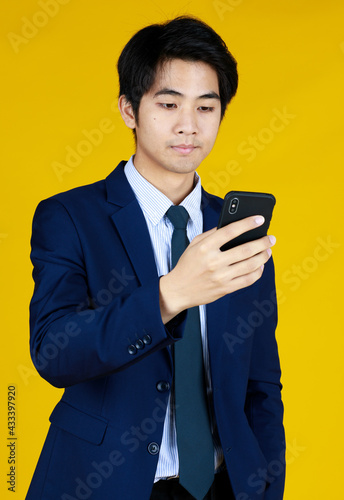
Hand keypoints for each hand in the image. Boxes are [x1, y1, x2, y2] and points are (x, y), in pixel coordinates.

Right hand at [159, 215, 274, 322]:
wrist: (178, 290)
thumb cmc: (187, 265)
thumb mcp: (194, 244)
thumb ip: (212, 234)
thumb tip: (232, 226)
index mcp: (205, 247)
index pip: (230, 231)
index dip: (247, 224)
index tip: (260, 219)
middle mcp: (214, 262)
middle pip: (245, 249)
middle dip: (262, 242)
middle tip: (271, 238)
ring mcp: (221, 277)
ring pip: (250, 265)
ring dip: (263, 256)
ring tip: (268, 251)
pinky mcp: (225, 289)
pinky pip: (248, 280)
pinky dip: (258, 272)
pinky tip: (260, 266)